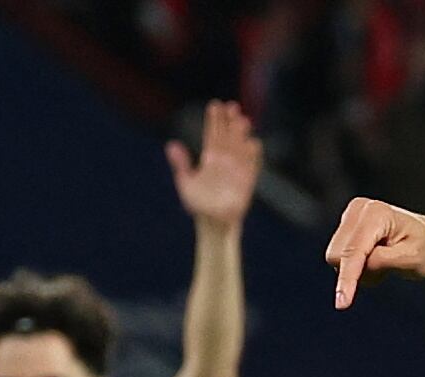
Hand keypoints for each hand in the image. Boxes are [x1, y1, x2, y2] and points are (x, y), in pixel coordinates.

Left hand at [168, 100, 261, 232]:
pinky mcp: (246, 182)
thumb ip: (181, 164)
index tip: (215, 105)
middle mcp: (225, 161)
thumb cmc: (198, 204)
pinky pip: (251, 166)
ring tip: (243, 119)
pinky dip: (253, 156)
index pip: (213, 134)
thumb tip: (171, 145)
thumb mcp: (185, 182)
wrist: (213, 223)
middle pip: (229, 136)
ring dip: (242, 134)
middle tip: (232, 105)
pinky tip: (253, 143)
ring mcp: (237, 170)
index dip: (215, 120)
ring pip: (240, 147)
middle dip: (231, 121)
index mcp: (210, 159)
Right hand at [325, 198, 424, 308]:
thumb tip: (360, 265)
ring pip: (335, 258)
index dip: (347, 278)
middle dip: (356, 273)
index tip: (342, 303)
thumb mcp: (413, 259)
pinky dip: (355, 267)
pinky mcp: (346, 225)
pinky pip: (338, 257)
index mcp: (377, 214)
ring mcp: (350, 215)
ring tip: (383, 263)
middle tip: (385, 270)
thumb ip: (384, 260)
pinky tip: (374, 259)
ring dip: (357, 271)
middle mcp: (359, 209)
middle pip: (337, 255)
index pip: (353, 251)